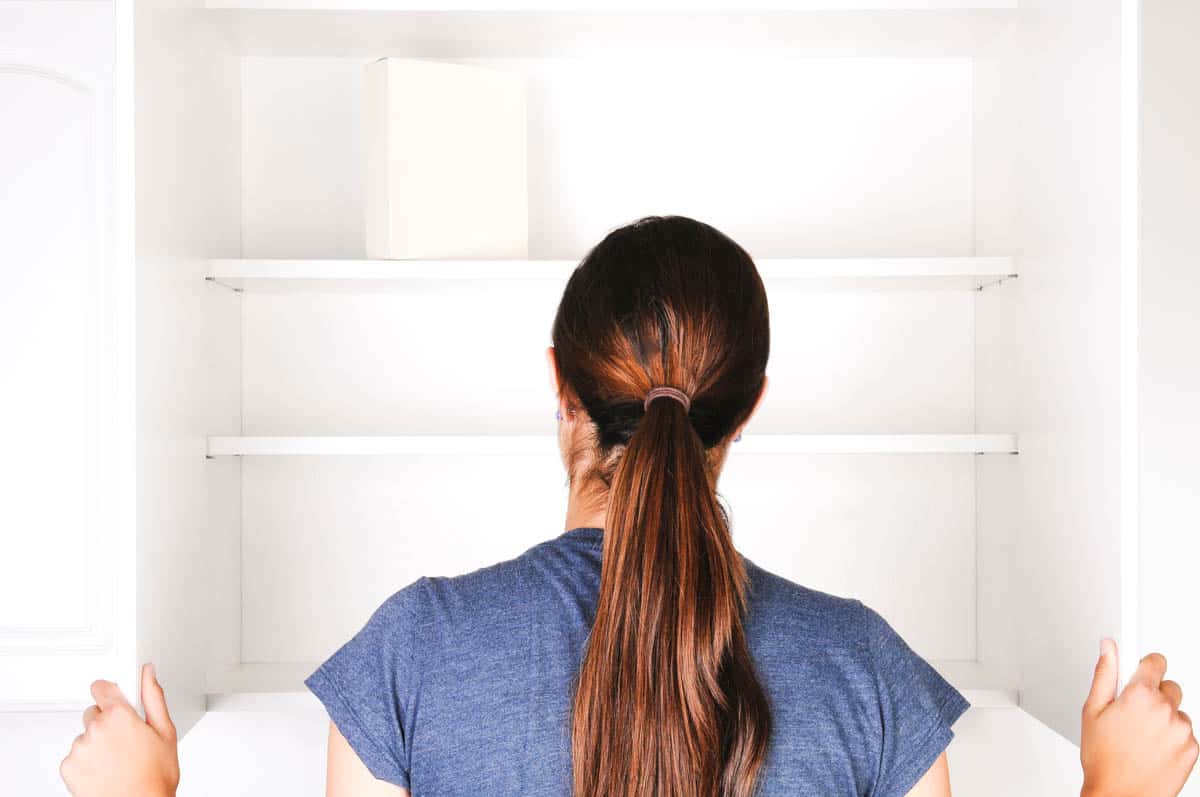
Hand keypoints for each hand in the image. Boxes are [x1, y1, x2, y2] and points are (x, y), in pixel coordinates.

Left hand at [60, 663, 180, 796]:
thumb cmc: (155, 775)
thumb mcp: (165, 731)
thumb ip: (153, 697)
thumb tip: (148, 673)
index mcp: (119, 715)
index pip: (102, 687)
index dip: (110, 691)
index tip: (116, 698)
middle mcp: (95, 728)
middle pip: (94, 713)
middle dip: (107, 722)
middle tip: (125, 740)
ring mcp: (80, 748)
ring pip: (86, 736)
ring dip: (97, 743)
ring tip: (117, 760)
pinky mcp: (69, 767)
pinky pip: (75, 756)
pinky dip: (87, 762)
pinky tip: (105, 770)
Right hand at [1080, 639, 1197, 796]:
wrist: (1121, 795)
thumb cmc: (1103, 758)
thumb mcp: (1092, 711)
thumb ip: (1104, 673)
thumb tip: (1109, 647)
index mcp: (1139, 695)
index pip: (1154, 661)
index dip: (1143, 665)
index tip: (1138, 668)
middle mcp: (1165, 709)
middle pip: (1167, 686)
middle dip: (1151, 694)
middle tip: (1131, 713)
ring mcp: (1181, 729)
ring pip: (1175, 710)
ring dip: (1162, 717)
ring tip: (1140, 736)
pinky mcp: (1193, 748)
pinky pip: (1184, 732)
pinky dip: (1171, 736)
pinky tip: (1152, 748)